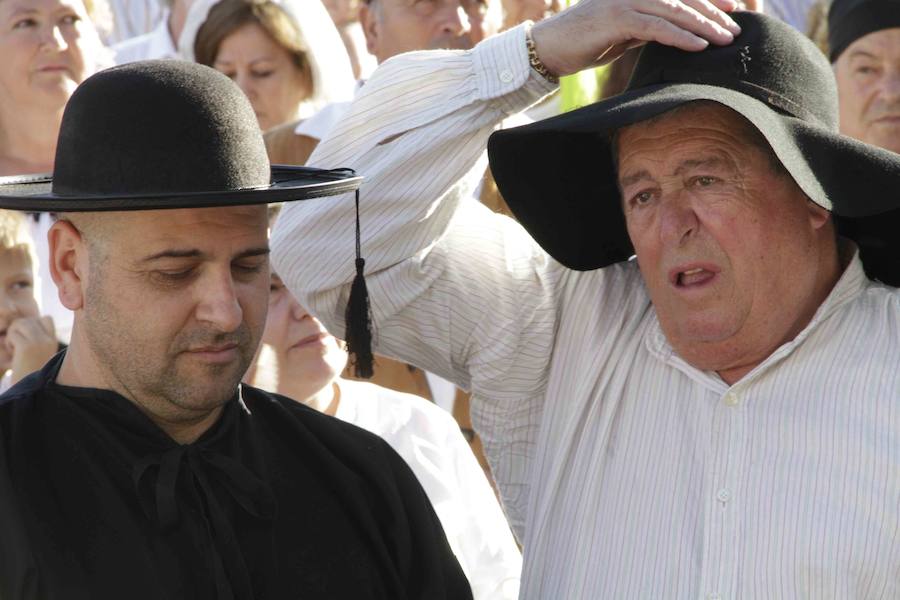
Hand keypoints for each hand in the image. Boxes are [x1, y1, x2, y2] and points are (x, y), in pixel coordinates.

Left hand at [7, 316, 56, 383]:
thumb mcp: (41, 355)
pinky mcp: (27, 348)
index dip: (33, 324)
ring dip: (13, 334)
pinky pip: (13, 334)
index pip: (46, 319)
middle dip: (18, 329)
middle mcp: (49, 340)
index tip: (27, 339)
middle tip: (16, 345)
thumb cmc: (32, 375)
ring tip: (14, 348)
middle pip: (30, 320)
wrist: (32, 394)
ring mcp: (39, 343)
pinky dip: (9, 342)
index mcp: (54, 342)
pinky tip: (12, 353)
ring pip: (21, 323)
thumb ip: (39, 340)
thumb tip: (26, 324)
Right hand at [531, 0, 741, 77]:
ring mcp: (624, 1)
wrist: (549, 48)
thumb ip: (647, 28)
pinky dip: (680, 36)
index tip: (734, 10)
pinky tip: (698, 46)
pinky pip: (656, 27)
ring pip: (674, 10)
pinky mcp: (616, 18)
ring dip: (703, 26)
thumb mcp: (623, 33)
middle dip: (713, 13)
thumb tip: (674, 34)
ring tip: (725, 39)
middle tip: (736, 29)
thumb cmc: (585, 43)